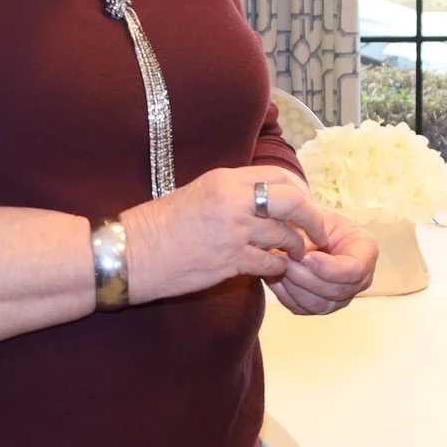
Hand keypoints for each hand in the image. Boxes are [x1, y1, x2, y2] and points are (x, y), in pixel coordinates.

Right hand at [120, 166, 323, 301]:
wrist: (130, 252)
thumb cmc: (158, 225)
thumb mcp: (197, 193)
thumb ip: (232, 194)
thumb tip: (262, 201)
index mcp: (225, 180)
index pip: (279, 176)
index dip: (300, 191)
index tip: (304, 205)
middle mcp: (233, 201)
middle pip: (294, 201)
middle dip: (312, 218)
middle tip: (317, 233)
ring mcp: (233, 230)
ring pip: (285, 235)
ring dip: (295, 247)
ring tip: (294, 255)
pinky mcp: (230, 260)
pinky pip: (270, 262)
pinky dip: (278, 267)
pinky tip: (275, 270)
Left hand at [270, 206, 377, 313]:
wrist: (305, 230)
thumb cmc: (315, 219)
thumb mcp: (317, 216)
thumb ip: (312, 232)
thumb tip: (300, 252)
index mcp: (366, 252)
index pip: (354, 270)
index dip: (328, 267)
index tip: (305, 255)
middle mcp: (360, 280)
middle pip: (336, 291)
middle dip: (306, 277)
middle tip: (284, 259)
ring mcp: (341, 297)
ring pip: (318, 304)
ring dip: (294, 286)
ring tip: (278, 266)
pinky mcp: (320, 306)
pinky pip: (302, 308)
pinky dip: (285, 294)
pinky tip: (276, 275)